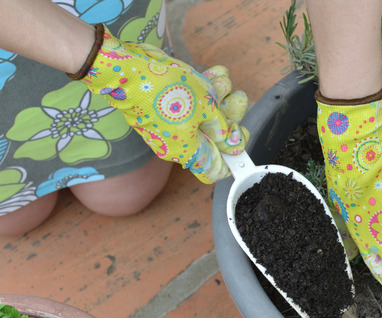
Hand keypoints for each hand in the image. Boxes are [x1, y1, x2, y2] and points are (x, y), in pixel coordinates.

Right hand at [77, 24, 248, 183]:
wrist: (129, 68)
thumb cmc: (167, 91)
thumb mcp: (205, 108)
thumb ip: (222, 127)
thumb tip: (231, 144)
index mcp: (187, 152)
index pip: (214, 171)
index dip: (231, 158)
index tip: (239, 138)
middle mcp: (176, 144)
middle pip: (212, 139)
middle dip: (229, 117)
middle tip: (237, 99)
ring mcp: (168, 126)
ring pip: (203, 117)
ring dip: (218, 97)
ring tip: (223, 81)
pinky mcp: (162, 108)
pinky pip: (189, 103)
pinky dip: (202, 90)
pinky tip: (214, 74)